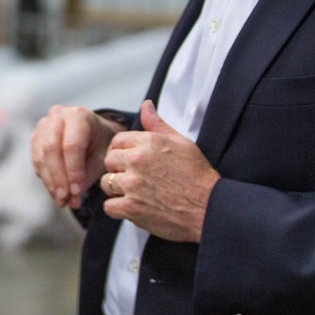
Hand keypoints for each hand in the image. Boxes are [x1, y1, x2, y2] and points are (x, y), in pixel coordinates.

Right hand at [31, 105, 123, 208]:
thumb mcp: (102, 157)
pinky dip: (45, 178)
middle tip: (65, 200)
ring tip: (62, 200)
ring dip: (50, 182)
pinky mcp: (36, 136)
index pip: (72, 145)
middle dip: (58, 178)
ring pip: (41, 156)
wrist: (94, 132)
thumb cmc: (101, 143)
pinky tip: (55, 191)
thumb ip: (87, 176)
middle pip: (51, 149)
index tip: (76, 192)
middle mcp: (58, 115)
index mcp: (79, 115)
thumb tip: (72, 199)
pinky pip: (36, 160)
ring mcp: (44, 124)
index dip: (73, 171)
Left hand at [100, 100, 219, 241]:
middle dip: (117, 168)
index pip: (117, 141)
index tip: (130, 161)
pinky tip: (132, 207)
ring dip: (116, 189)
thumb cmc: (197, 176)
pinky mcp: (131, 208)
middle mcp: (137, 161)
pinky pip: (109, 206)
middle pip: (109, 160)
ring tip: (133, 193)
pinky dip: (118, 208)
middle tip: (133, 177)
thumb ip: (157, 124)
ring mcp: (132, 185)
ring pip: (105, 183)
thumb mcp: (181, 142)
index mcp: (148, 142)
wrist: (208, 207)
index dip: (122, 151)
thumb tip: (146, 105)